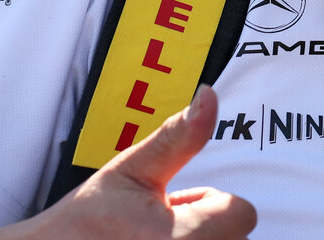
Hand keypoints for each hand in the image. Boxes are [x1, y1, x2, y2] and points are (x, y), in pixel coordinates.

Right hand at [0, 85, 255, 238]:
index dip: (208, 203)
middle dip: (203, 224)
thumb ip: (178, 137)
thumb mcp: (130, 170)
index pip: (241, 214)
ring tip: (149, 238)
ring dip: (195, 239)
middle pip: (232, 234)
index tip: (172, 206)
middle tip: (155, 226)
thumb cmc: (82, 223)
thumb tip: (209, 97)